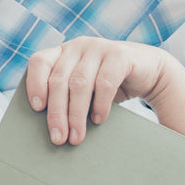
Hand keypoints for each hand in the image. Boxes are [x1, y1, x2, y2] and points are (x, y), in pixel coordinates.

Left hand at [25, 37, 168, 144]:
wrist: (150, 72)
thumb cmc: (109, 85)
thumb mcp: (84, 88)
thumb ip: (66, 96)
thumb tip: (50, 129)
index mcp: (63, 52)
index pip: (39, 62)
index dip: (35, 83)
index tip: (36, 108)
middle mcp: (78, 46)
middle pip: (59, 80)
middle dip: (57, 112)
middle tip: (58, 138)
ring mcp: (99, 47)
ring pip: (79, 83)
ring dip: (76, 114)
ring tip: (76, 137)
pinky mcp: (120, 55)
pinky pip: (104, 82)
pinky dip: (100, 105)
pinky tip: (98, 120)